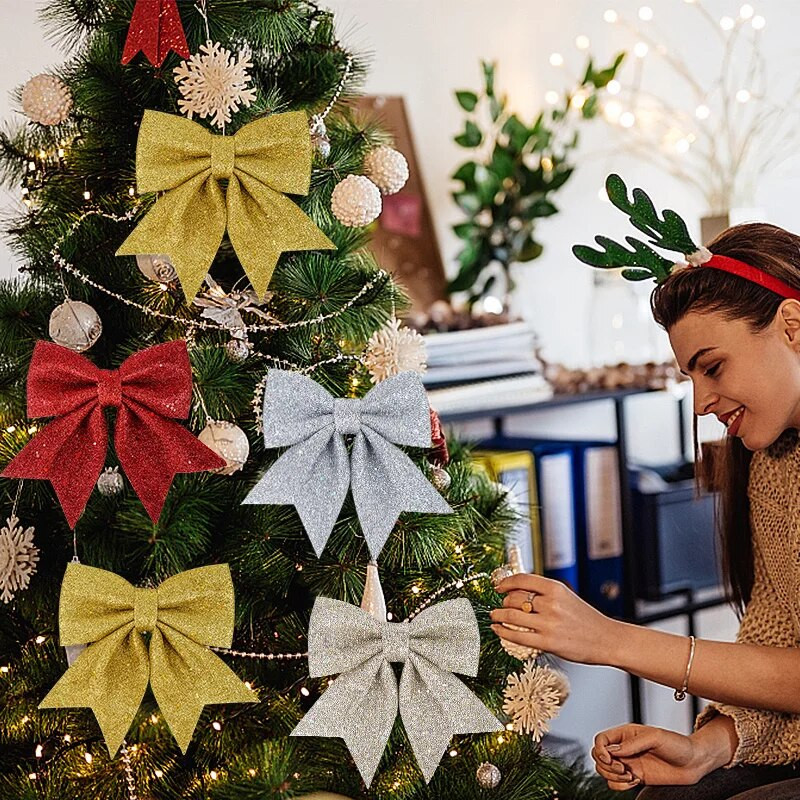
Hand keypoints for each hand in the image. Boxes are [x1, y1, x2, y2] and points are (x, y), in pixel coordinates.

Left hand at [489, 573, 617, 664]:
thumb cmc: (586, 619)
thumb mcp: (566, 597)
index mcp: (556, 589)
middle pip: (514, 598)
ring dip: (498, 615)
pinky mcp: (547, 642)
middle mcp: (551, 604)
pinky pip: (517, 635)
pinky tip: (498, 630)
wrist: (606, 639)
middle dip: (503, 602)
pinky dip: (503, 632)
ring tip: (495, 616)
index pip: (523, 579)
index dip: (506, 582)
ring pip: (512, 616)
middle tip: (501, 605)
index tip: (498, 586)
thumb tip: (517, 590)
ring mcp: (548, 623)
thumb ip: (545, 593)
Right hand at [592, 723, 704, 789]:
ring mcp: (629, 764)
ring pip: (604, 771)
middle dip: (606, 765)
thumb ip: (632, 743)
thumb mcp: (655, 737)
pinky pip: (616, 784)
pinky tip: (634, 781)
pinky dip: (620, 785)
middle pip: (598, 757)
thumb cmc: (677, 744)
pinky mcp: (635, 777)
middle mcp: (624, 749)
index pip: (601, 740)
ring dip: (613, 776)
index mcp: (626, 734)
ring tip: (630, 775)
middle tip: (623, 768)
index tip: (610, 758)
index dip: (600, 749)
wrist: (694, 763)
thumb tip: (612, 751)